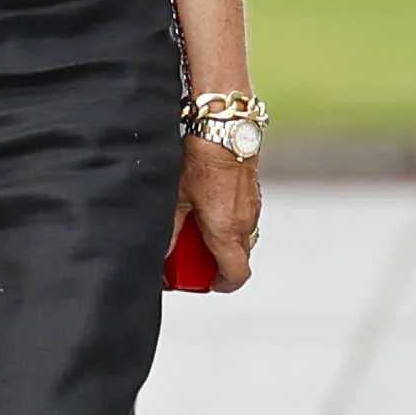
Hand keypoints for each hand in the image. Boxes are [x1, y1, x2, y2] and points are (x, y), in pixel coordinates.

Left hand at [180, 137, 259, 292]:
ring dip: (223, 240)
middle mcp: (245, 222)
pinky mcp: (253, 193)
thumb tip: (162, 253)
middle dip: (218, 263)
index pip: (236, 273)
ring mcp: (252, 207)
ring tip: (198, 228)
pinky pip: (244, 217)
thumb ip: (169, 230)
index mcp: (226, 231)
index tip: (209, 284)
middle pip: (238, 257)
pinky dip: (229, 221)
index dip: (223, 285)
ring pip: (242, 236)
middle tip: (195, 256)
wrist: (223, 129)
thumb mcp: (176, 198)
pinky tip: (208, 206)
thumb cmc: (201, 161)